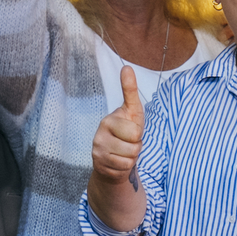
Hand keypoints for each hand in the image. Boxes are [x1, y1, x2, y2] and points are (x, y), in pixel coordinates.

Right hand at [91, 65, 143, 185]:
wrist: (112, 158)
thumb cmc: (126, 132)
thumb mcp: (132, 111)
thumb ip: (130, 90)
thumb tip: (127, 67)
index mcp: (109, 120)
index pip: (135, 132)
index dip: (138, 134)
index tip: (129, 131)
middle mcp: (100, 134)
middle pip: (134, 145)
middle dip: (136, 146)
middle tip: (129, 143)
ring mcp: (98, 150)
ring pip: (129, 159)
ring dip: (131, 158)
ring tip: (123, 152)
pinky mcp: (99, 165)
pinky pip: (123, 168)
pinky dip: (125, 167)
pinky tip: (118, 162)